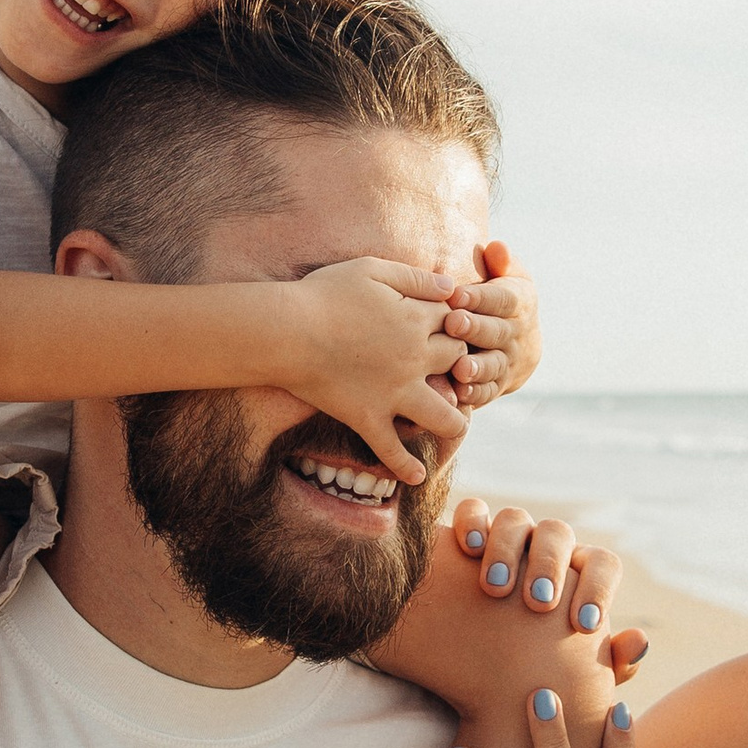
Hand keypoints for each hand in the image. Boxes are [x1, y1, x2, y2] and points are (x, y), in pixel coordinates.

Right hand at [282, 257, 470, 485]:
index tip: (446, 324)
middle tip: (454, 368)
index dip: (455, 321)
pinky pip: (392, 450)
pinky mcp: (368, 418)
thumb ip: (416, 277)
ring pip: (444, 417)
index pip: (456, 322)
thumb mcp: (372, 269)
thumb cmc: (323, 294)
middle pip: (458, 364)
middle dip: (461, 363)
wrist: (286, 330)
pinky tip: (417, 477)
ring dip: (455, 423)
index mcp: (416, 320)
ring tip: (455, 426)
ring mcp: (394, 393)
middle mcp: (414, 359)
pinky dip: (406, 467)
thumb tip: (451, 285)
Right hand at [367, 513, 644, 720]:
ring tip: (496, 588)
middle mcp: (544, 550)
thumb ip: (609, 662)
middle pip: (556, 534)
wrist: (476, 667)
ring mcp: (507, 538)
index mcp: (579, 574)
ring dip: (507, 548)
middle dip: (548, 565)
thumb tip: (639, 642)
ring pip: (514, 520)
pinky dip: (471, 523)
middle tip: (538, 603)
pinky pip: (471, 512)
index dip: (598, 589)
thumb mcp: (571, 675)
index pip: (602, 563)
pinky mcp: (468, 534)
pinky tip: (468, 551)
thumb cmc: (533, 670)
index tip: (583, 626)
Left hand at [441, 239, 543, 409]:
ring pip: (494, 365)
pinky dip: (475, 394)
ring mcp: (507, 362)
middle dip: (475, 329)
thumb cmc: (500, 298)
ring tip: (460, 366)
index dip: (481, 298)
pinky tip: (459, 393)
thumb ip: (500, 262)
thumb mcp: (507, 276)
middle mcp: (516, 334)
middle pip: (497, 332)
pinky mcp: (496, 386)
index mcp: (519, 302)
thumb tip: (495, 246)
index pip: (503, 298)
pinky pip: (487, 392)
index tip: (456, 295)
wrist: (520, 343)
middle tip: (453, 324)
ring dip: (477, 367)